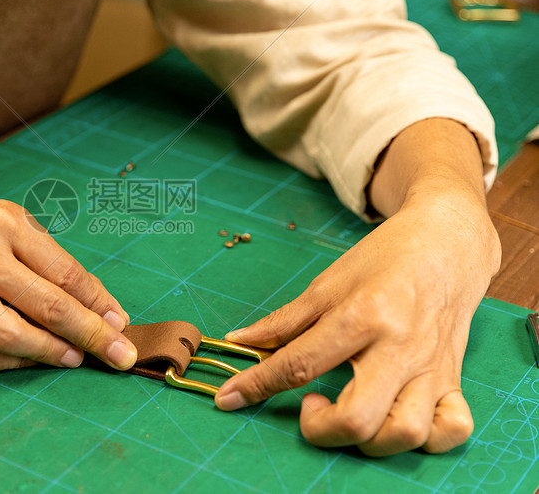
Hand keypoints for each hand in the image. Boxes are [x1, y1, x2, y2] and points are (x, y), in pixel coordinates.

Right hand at [0, 193, 137, 371]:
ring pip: (11, 336)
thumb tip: (105, 312)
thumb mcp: (17, 230)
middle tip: (118, 355)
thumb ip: (58, 267)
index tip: (122, 325)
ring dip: (51, 354)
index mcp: (5, 224)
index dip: (98, 304)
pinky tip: (38, 358)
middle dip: (89, 334)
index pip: (63, 272)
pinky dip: (17, 362)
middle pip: (44, 304)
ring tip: (76, 358)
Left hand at [215, 195, 499, 454]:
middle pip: (358, 419)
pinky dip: (424, 440)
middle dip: (319, 430)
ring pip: (406, 434)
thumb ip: (285, 320)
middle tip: (309, 405)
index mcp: (361, 316)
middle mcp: (399, 348)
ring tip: (350, 411)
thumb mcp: (328, 282)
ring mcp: (432, 368)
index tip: (228, 399)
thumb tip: (240, 340)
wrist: (446, 242)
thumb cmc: (384, 259)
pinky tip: (395, 421)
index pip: (299, 365)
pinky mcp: (454, 379)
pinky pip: (451, 430)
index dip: (256, 386)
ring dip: (369, 440)